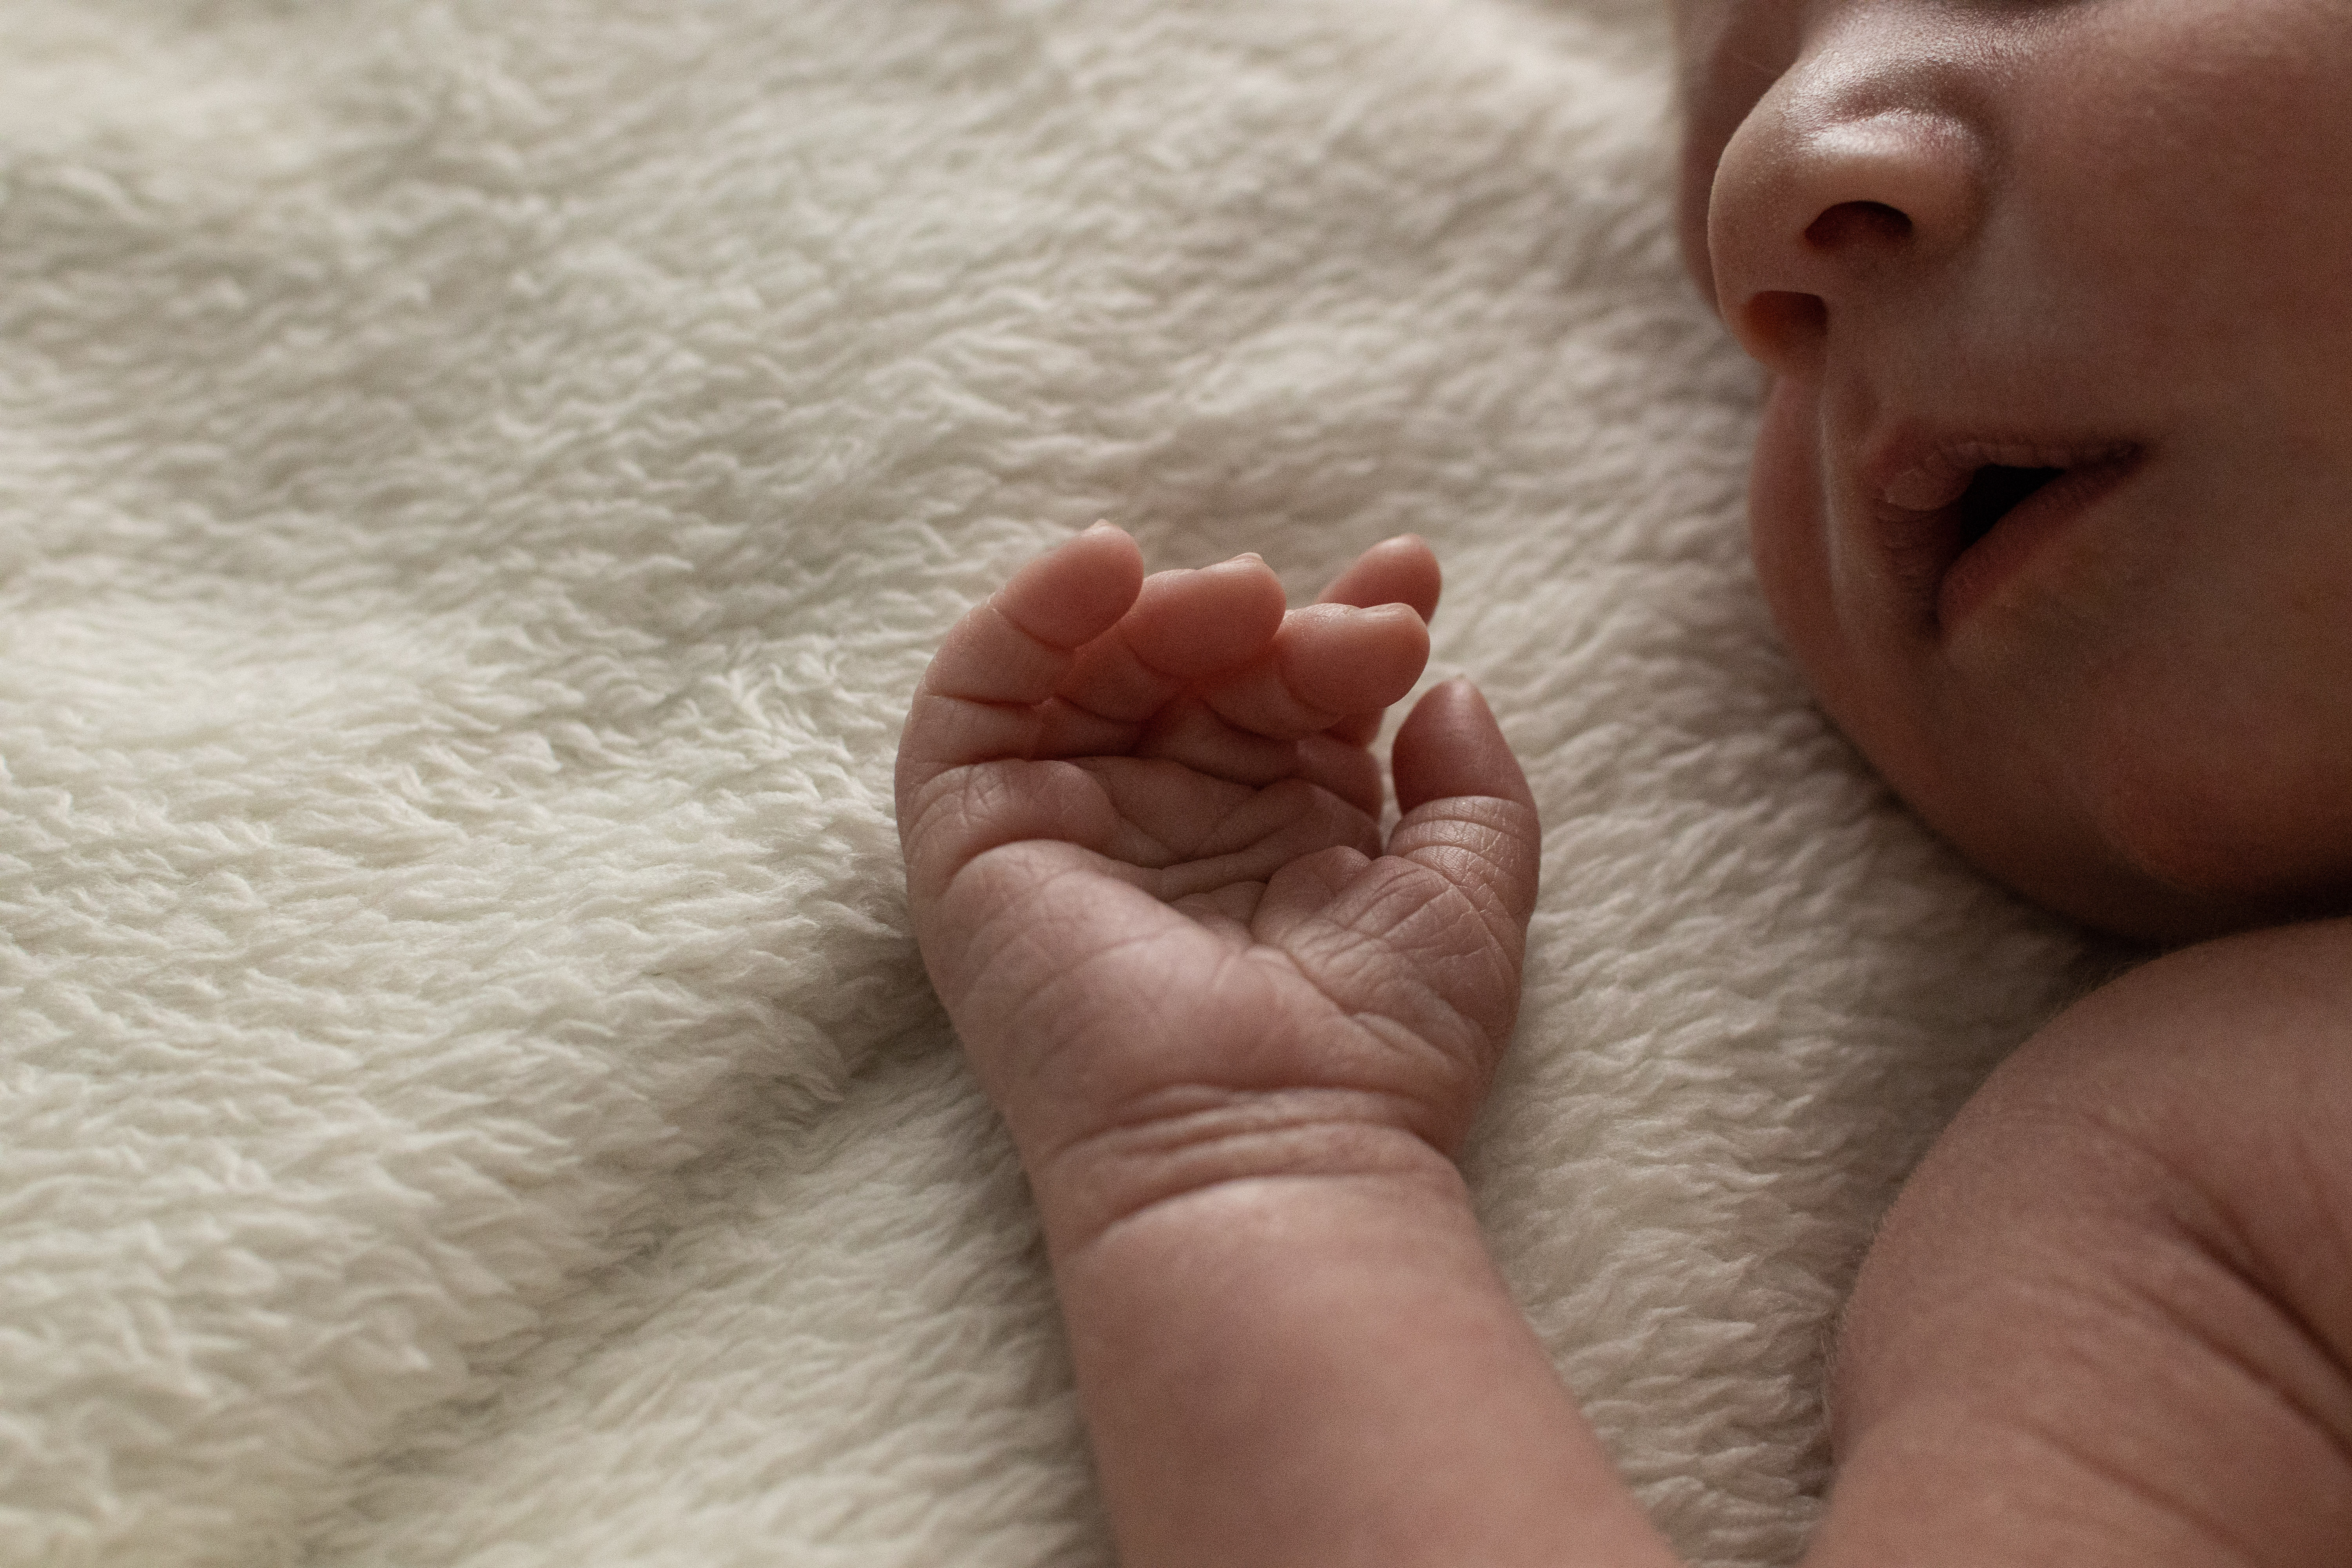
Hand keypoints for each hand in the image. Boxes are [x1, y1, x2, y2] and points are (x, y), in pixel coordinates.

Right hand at [895, 524, 1540, 1250]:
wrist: (1269, 1150)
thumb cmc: (1379, 1053)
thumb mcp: (1471, 897)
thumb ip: (1474, 789)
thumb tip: (1451, 688)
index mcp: (1275, 830)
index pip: (1290, 685)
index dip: (1344, 618)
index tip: (1412, 581)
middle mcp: (1170, 820)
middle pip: (1200, 662)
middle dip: (1279, 622)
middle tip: (1358, 639)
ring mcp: (1069, 823)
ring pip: (1092, 662)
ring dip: (1166, 604)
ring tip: (1246, 602)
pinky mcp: (976, 837)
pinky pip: (973, 699)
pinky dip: (1025, 616)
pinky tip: (1103, 568)